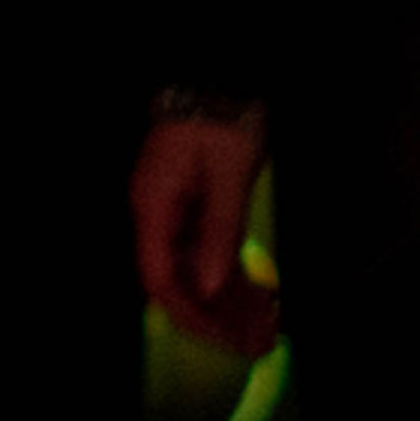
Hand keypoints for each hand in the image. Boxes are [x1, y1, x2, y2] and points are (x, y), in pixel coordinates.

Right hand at [133, 103, 276, 359]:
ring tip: (265, 328)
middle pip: (177, 280)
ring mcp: (173, 210)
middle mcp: (156, 212)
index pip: (160, 278)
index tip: (226, 339)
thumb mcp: (227, 174)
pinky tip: (258, 297)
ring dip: (228, 302)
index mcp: (154, 204)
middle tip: (257, 344)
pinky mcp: (192, 206)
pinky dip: (231, 277)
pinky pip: (206, 252)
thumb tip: (211, 284)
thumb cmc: (218, 115)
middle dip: (215, 317)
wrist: (214, 77)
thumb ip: (217, 230)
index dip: (191, 314)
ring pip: (194, 270)